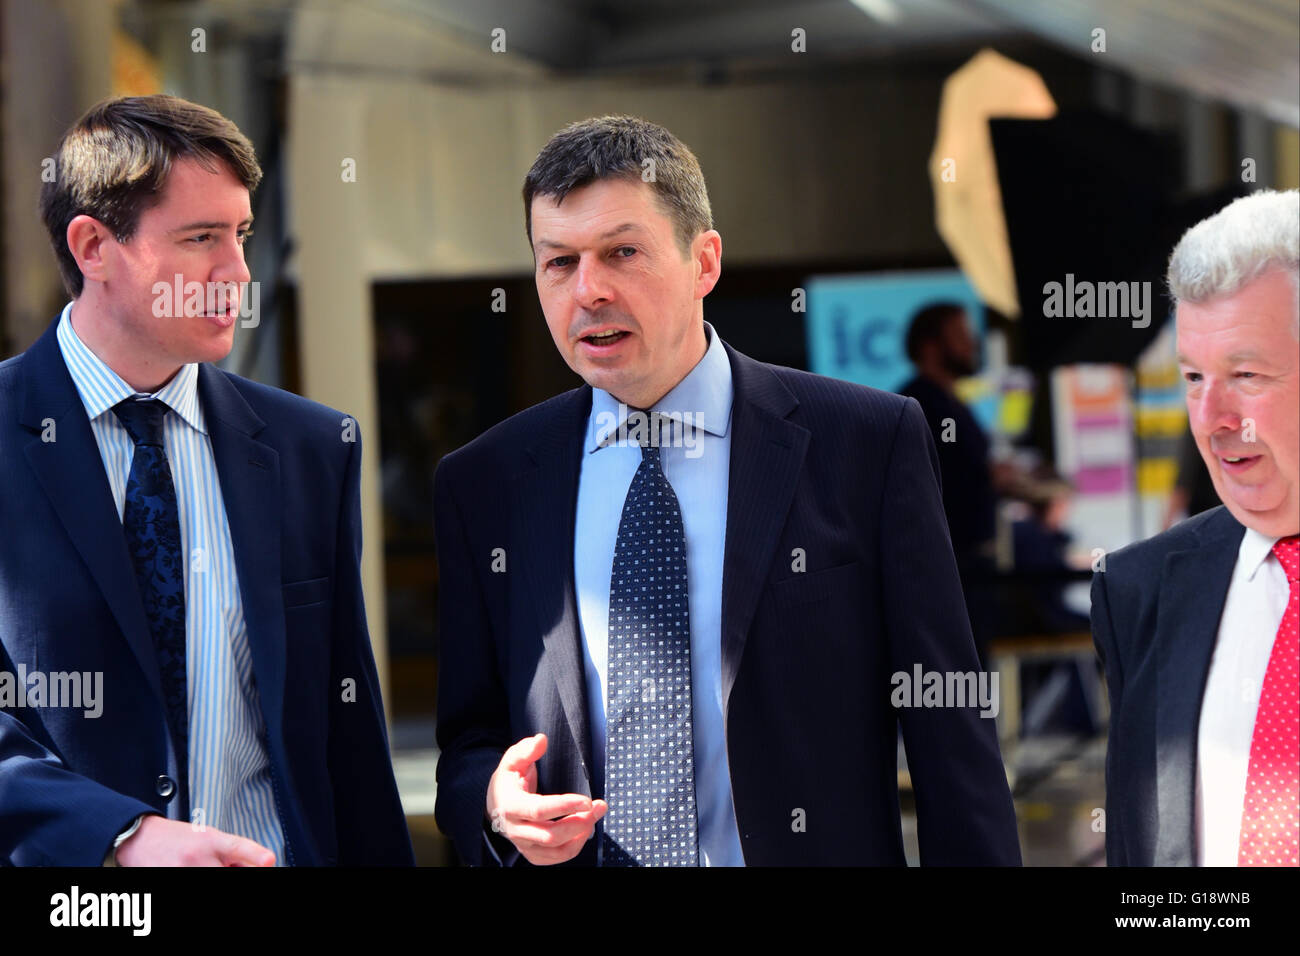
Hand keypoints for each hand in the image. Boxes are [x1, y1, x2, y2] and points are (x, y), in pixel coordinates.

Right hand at [114, 815, 276, 866]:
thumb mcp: (208, 836)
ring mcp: (184, 870)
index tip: (268, 860)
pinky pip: (193, 887)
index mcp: (212, 841)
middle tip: (221, 865)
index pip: (239, 848)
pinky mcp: (170, 880)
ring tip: (204, 867)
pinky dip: (198, 881)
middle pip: (227, 874)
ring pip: (213, 880)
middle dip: (233, 873)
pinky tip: (189, 871)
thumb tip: (260, 865)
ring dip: (213, 876)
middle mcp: (199, 856)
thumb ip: (233, 853)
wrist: (140, 838)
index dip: (256, 855)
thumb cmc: (178, 839)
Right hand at [486, 733, 606, 864]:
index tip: (587, 799)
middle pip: (551, 835)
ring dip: (581, 835)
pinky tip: (585, 830)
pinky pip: (556, 858)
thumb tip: (541, 740)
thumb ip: (525, 750)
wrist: (495, 804)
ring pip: (556, 850)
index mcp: (510, 806)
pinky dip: (574, 847)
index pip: (539, 810)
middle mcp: (516, 830)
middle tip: (600, 806)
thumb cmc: (508, 780)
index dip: (564, 806)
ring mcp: (524, 845)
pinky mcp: (532, 854)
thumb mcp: (512, 760)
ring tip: (595, 816)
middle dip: (580, 822)